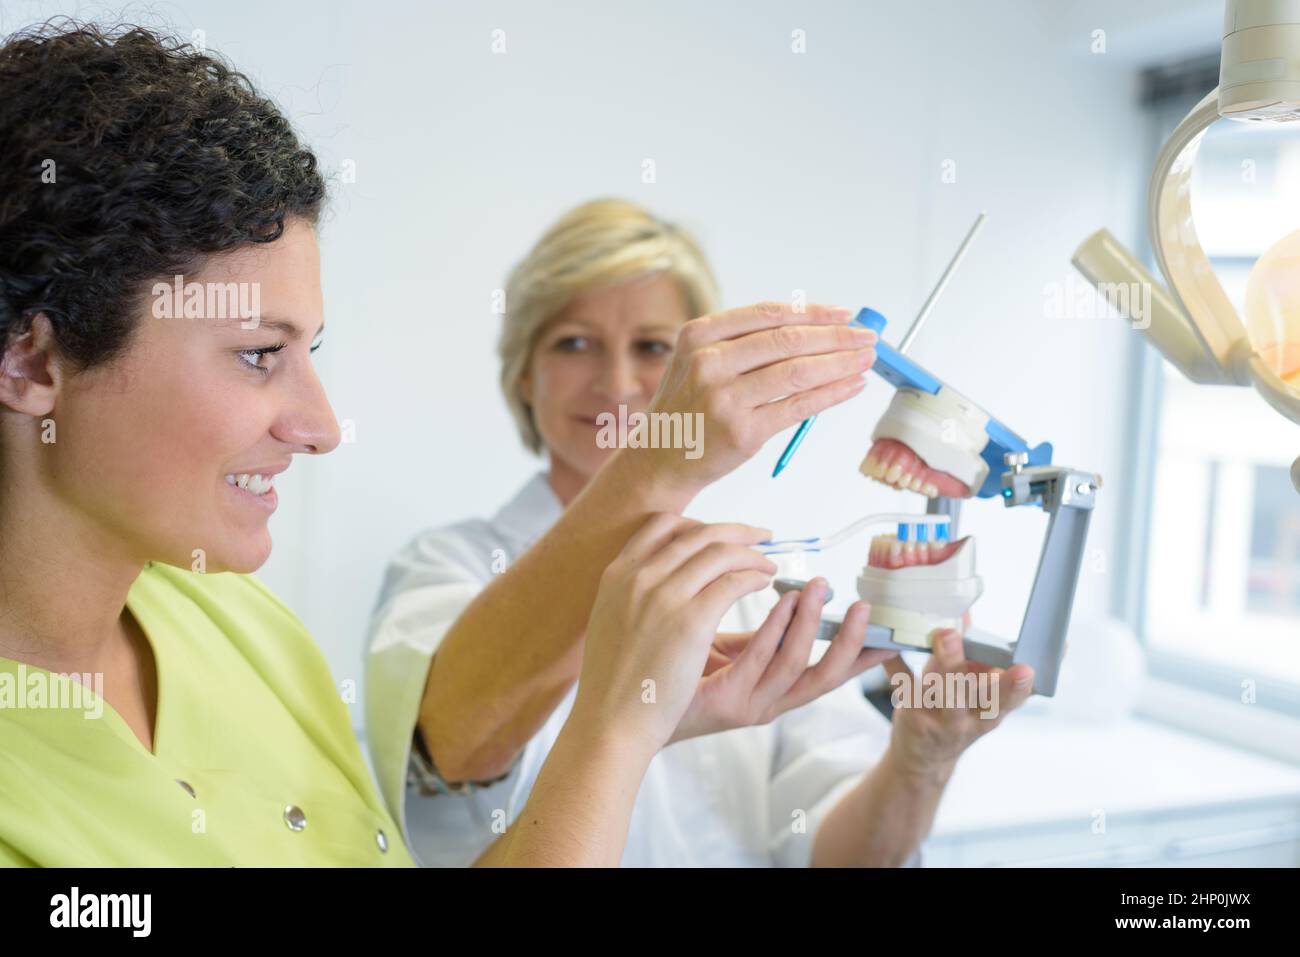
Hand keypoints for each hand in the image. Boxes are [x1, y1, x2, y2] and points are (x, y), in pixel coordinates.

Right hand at [571, 514, 776, 753]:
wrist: (609, 720)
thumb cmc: (613, 684)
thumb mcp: (611, 623)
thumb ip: (634, 597)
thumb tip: (667, 586)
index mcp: (617, 575)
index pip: (662, 525)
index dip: (699, 525)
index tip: (720, 536)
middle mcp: (638, 576)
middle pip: (697, 533)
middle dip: (735, 531)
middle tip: (761, 536)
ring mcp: (663, 595)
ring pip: (720, 552)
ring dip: (751, 554)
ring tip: (768, 565)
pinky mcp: (690, 620)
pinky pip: (732, 582)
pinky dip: (753, 576)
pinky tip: (763, 584)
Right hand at [643, 302, 876, 495]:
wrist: (660, 459)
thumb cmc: (688, 407)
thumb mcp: (697, 360)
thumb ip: (742, 342)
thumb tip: (812, 329)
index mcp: (698, 336)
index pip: (767, 315)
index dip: (812, 312)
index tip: (844, 314)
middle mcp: (708, 363)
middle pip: (787, 341)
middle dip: (835, 337)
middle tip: (866, 337)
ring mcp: (725, 398)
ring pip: (797, 372)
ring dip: (839, 364)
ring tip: (864, 360)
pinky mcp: (743, 432)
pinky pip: (798, 407)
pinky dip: (831, 395)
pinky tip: (851, 387)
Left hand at [669, 581, 895, 742]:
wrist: (626, 713)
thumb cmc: (672, 673)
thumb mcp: (724, 649)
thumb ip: (758, 630)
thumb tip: (785, 592)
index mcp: (772, 692)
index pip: (827, 673)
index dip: (860, 656)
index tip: (892, 638)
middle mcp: (767, 704)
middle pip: (824, 676)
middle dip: (849, 642)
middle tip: (864, 606)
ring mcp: (747, 706)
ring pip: (796, 664)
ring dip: (813, 623)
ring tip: (822, 589)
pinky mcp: (722, 699)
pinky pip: (759, 659)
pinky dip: (777, 628)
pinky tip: (784, 599)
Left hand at [884, 628, 1035, 779]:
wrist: (924, 759)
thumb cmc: (956, 715)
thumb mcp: (976, 693)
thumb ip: (978, 657)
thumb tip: (968, 612)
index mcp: (992, 711)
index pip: (1014, 699)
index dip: (1023, 685)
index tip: (1031, 669)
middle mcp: (971, 719)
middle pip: (986, 699)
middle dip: (999, 682)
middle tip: (1012, 663)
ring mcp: (941, 718)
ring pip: (948, 692)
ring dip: (948, 663)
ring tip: (947, 636)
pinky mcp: (913, 714)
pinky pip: (905, 685)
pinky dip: (896, 665)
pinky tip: (888, 648)